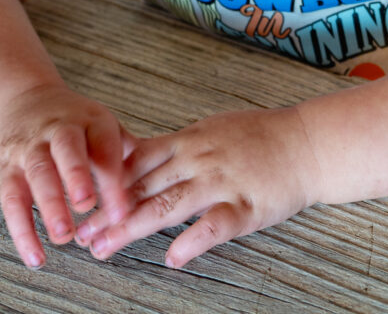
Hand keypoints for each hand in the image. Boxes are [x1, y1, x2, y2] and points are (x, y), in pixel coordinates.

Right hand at [0, 83, 135, 267]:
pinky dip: (23, 232)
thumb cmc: (72, 123)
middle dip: (76, 175)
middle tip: (86, 205)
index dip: (113, 178)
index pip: (104, 146)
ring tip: (64, 235)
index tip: (123, 210)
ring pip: (38, 173)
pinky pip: (11, 201)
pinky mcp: (8, 170)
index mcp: (90, 121)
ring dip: (50, 205)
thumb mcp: (100, 124)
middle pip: (67, 149)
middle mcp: (59, 131)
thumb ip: (126, 150)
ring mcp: (31, 148)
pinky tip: (36, 257)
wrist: (21, 103)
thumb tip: (157, 179)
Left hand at [75, 106, 319, 267]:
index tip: (82, 198)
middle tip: (82, 233)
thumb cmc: (263, 135)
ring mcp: (219, 182)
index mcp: (189, 140)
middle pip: (142, 186)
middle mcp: (198, 159)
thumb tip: (147, 154)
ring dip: (131, 228)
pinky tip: (172, 258)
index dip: (106, 181)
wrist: (306, 142)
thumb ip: (181, 145)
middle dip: (108, 211)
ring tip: (106, 247)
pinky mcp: (244, 205)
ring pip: (166, 206)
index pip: (137, 160)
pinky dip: (191, 242)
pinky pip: (213, 226)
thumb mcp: (214, 128)